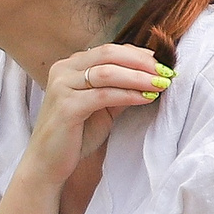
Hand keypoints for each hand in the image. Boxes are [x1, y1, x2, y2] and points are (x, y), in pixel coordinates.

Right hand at [21, 43, 170, 185]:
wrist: (48, 163)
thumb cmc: (74, 135)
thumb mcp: (102, 107)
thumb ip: (120, 89)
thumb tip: (151, 76)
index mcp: (70, 66)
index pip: (109, 50)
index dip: (138, 55)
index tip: (162, 64)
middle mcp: (63, 70)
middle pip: (109, 54)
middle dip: (142, 63)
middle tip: (166, 73)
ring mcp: (62, 87)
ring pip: (107, 72)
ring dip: (139, 77)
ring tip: (160, 84)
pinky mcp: (66, 106)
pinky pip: (103, 95)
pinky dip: (128, 95)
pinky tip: (145, 99)